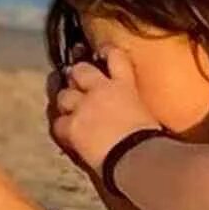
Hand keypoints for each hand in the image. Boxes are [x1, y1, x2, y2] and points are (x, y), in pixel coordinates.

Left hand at [49, 44, 157, 171]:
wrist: (137, 157)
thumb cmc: (150, 139)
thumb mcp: (146, 113)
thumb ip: (134, 105)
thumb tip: (133, 112)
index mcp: (125, 86)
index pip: (115, 56)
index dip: (106, 52)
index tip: (102, 52)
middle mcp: (101, 90)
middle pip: (80, 70)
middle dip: (76, 75)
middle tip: (75, 80)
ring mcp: (83, 107)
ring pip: (63, 95)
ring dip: (66, 102)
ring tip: (69, 110)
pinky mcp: (72, 127)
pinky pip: (58, 123)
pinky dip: (61, 127)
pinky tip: (67, 133)